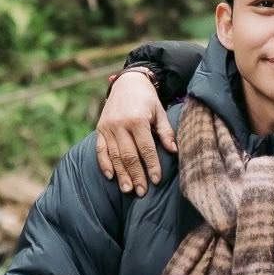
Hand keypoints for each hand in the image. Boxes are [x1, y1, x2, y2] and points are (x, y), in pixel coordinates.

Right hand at [95, 69, 176, 195]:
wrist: (127, 82)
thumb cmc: (147, 99)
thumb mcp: (160, 112)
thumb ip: (166, 132)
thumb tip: (174, 151)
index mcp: (137, 120)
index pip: (146, 148)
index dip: (151, 165)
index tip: (156, 180)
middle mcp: (120, 124)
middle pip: (129, 156)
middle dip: (136, 175)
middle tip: (142, 192)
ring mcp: (108, 127)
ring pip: (114, 156)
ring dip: (121, 174)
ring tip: (128, 189)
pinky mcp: (100, 129)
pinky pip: (100, 150)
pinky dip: (104, 164)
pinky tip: (111, 176)